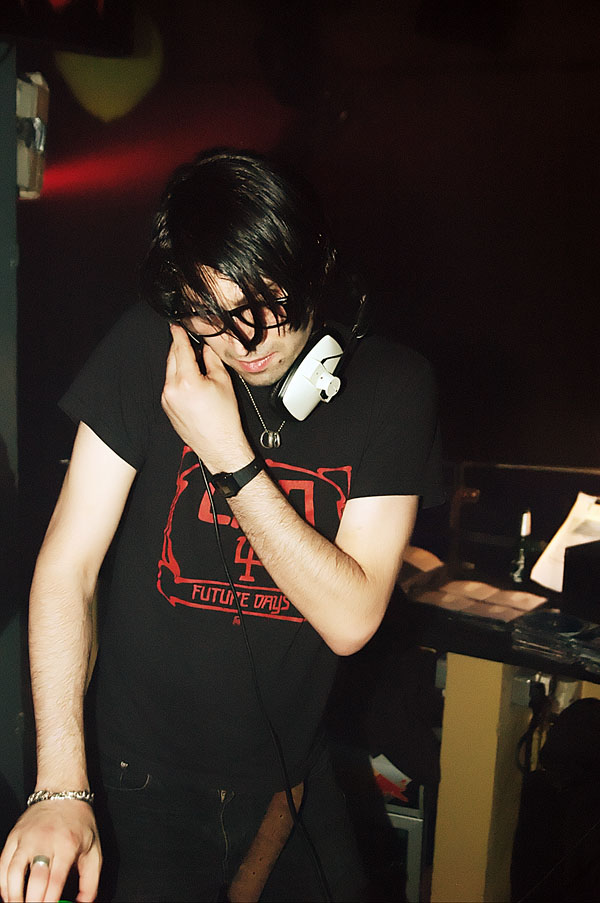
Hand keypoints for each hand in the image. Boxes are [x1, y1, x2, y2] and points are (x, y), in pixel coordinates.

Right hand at [0, 801, 100, 902]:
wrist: (62, 792)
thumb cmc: (79, 821)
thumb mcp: (94, 849)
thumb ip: (91, 881)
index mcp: (67, 845)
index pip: (55, 881)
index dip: (49, 902)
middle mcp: (45, 841)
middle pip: (33, 880)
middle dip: (31, 902)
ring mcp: (26, 838)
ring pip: (12, 873)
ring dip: (13, 896)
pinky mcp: (13, 836)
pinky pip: (2, 864)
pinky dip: (2, 883)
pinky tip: (8, 894)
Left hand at [161, 325, 252, 472]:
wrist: (218, 445)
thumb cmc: (224, 418)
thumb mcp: (223, 382)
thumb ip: (212, 359)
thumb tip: (206, 346)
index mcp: (187, 381)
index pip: (180, 349)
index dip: (179, 334)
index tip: (177, 325)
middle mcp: (171, 389)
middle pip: (171, 358)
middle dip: (179, 348)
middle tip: (189, 341)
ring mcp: (166, 399)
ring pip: (170, 372)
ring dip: (179, 364)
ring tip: (195, 364)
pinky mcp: (166, 407)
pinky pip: (170, 385)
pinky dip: (178, 378)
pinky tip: (192, 383)